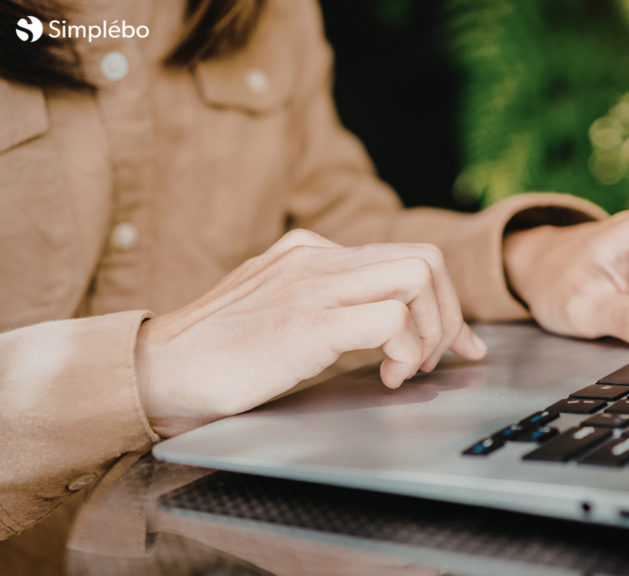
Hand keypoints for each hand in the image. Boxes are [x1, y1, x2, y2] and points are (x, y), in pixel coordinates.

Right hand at [135, 229, 486, 437]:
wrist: (159, 370)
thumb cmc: (216, 353)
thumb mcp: (278, 308)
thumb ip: (327, 303)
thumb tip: (387, 325)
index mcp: (312, 251)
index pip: (406, 257)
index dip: (446, 304)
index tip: (459, 344)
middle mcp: (319, 258)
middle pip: (426, 259)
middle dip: (450, 315)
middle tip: (435, 360)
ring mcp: (314, 284)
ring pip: (419, 276)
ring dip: (432, 330)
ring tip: (408, 370)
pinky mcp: (309, 321)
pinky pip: (392, 319)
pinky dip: (407, 352)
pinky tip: (386, 378)